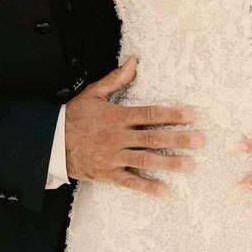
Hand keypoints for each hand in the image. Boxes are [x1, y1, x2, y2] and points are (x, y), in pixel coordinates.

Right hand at [65, 55, 203, 194]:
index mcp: (116, 117)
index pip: (149, 114)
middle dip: (178, 139)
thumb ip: (116, 78)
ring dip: (169, 163)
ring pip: (145, 161)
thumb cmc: (75, 116)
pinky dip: (147, 187)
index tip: (191, 115)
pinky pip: (130, 182)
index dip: (171, 114)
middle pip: (153, 138)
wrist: (51, 142)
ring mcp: (113, 157)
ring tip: (190, 165)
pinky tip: (165, 190)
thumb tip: (134, 61)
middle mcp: (117, 138)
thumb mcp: (94, 93)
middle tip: (200, 140)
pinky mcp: (108, 174)